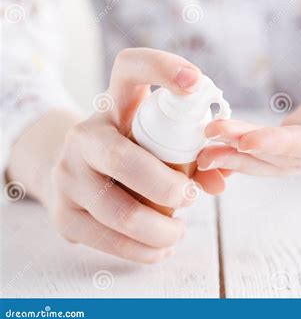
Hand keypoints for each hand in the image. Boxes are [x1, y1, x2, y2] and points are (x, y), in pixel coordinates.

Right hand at [8, 48, 225, 262]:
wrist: (72, 175)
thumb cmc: (130, 156)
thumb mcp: (155, 145)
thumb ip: (192, 158)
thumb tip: (218, 182)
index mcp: (115, 108)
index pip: (130, 69)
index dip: (163, 67)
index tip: (195, 82)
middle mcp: (85, 136)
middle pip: (124, 159)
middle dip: (168, 185)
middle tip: (191, 197)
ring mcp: (68, 175)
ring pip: (120, 211)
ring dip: (161, 229)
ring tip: (177, 232)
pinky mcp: (63, 214)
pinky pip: (108, 240)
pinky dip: (144, 251)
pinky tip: (160, 249)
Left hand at [197, 29, 300, 174]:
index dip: (286, 147)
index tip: (249, 140)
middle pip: (293, 162)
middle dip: (250, 158)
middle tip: (209, 151)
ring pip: (280, 161)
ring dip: (242, 157)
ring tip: (205, 151)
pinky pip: (277, 148)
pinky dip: (248, 147)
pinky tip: (221, 144)